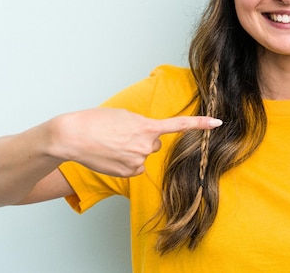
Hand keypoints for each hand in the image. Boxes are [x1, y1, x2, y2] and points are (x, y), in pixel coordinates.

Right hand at [51, 108, 221, 176]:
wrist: (72, 137)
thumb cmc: (95, 121)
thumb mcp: (124, 115)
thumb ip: (142, 125)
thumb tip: (149, 138)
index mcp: (147, 126)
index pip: (180, 125)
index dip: (200, 124)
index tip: (218, 123)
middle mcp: (146, 145)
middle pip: (155, 143)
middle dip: (143, 139)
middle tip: (122, 134)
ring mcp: (138, 161)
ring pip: (143, 155)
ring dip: (132, 151)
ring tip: (111, 144)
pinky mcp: (129, 173)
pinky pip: (135, 167)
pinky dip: (126, 162)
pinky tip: (111, 156)